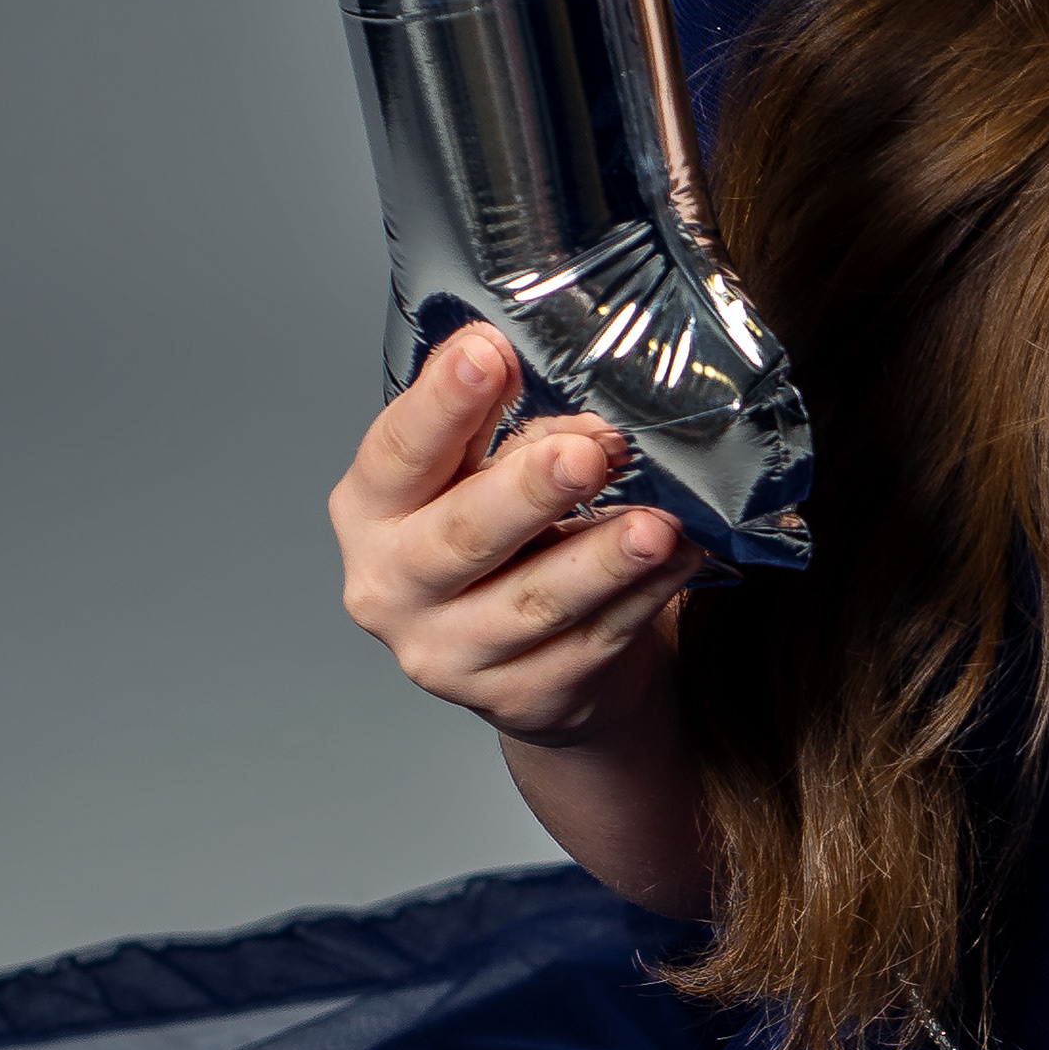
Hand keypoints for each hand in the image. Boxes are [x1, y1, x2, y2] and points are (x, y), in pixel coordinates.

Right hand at [329, 328, 703, 755]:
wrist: (533, 661)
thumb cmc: (505, 543)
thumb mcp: (485, 473)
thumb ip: (512, 434)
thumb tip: (585, 419)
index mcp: (371, 511)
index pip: (398, 453)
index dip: (442, 403)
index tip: (488, 352)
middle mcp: (392, 587)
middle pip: (462, 537)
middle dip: (530, 491)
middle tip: (587, 454)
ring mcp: (450, 654)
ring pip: (535, 601)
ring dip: (604, 558)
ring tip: (658, 523)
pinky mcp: (518, 697)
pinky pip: (591, 642)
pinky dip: (641, 599)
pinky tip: (678, 563)